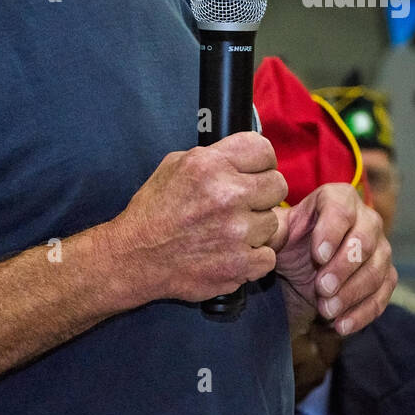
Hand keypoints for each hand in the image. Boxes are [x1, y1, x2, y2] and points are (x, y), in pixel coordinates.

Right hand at [104, 131, 286, 305]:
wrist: (136, 257)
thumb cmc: (155, 211)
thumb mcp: (175, 165)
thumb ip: (215, 156)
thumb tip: (246, 156)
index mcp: (210, 165)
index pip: (263, 150)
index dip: (262, 162)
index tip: (255, 172)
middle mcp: (227, 195)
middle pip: (278, 185)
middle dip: (263, 194)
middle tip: (244, 205)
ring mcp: (236, 232)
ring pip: (272, 223)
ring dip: (256, 229)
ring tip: (229, 232)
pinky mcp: (239, 264)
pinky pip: (269, 256)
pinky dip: (254, 259)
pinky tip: (233, 254)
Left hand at [269, 183, 395, 336]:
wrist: (302, 270)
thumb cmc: (290, 244)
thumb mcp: (276, 236)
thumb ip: (269, 231)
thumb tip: (260, 232)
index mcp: (338, 199)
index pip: (342, 208)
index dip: (332, 231)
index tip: (318, 257)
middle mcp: (366, 219)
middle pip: (366, 238)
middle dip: (344, 267)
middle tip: (321, 288)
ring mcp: (380, 249)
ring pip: (377, 269)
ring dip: (352, 293)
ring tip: (326, 310)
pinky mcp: (385, 276)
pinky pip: (382, 295)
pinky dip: (363, 313)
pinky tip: (341, 325)